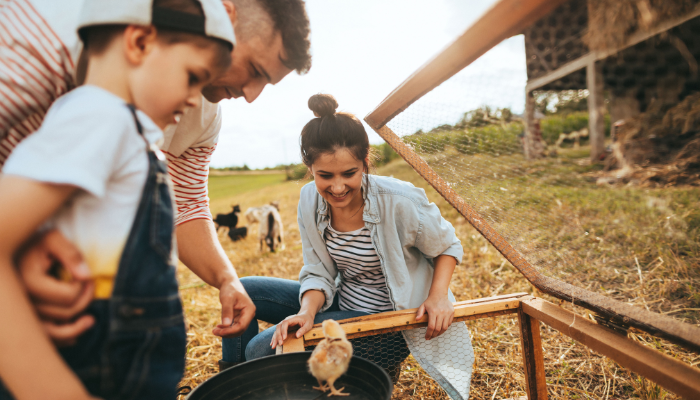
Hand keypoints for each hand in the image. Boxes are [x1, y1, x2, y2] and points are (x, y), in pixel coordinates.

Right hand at [17, 230, 94, 345]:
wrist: (11, 251)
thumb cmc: (35, 243)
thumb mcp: (53, 238)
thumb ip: (70, 253)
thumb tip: (86, 276)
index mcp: (27, 282)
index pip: (68, 296)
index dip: (84, 286)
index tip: (85, 274)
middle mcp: (20, 303)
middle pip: (65, 313)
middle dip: (85, 300)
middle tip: (90, 286)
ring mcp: (20, 315)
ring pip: (54, 333)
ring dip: (77, 327)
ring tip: (90, 320)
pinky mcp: (22, 323)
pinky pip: (44, 340)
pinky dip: (62, 339)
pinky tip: (76, 331)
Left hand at [212, 279, 255, 337]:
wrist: (229, 283)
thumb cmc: (229, 289)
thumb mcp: (227, 299)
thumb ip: (227, 311)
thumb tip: (225, 325)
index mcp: (249, 310)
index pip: (242, 326)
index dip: (230, 331)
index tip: (219, 332)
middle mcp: (249, 314)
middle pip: (240, 329)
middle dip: (227, 333)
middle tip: (214, 332)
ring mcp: (245, 316)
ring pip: (237, 330)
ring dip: (226, 332)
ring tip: (215, 330)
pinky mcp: (239, 317)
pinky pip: (234, 326)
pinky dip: (226, 328)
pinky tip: (218, 327)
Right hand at [270, 312, 314, 349]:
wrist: (305, 315)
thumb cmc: (307, 320)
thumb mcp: (308, 324)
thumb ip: (303, 329)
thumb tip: (297, 336)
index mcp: (292, 319)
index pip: (285, 323)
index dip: (283, 330)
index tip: (284, 338)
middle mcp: (286, 320)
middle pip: (279, 326)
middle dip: (278, 336)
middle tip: (280, 343)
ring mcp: (284, 324)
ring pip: (277, 330)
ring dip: (275, 338)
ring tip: (274, 346)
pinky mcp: (284, 328)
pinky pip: (278, 332)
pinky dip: (275, 337)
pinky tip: (272, 343)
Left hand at [416, 294, 453, 339]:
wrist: (439, 294)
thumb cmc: (430, 301)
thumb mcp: (423, 306)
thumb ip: (419, 313)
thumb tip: (417, 320)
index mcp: (433, 312)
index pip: (431, 326)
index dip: (429, 334)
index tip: (426, 337)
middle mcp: (441, 313)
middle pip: (438, 329)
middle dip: (434, 335)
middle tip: (430, 337)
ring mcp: (447, 313)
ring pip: (444, 328)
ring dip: (440, 333)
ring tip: (435, 334)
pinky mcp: (452, 312)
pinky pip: (449, 324)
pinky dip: (444, 328)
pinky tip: (440, 328)